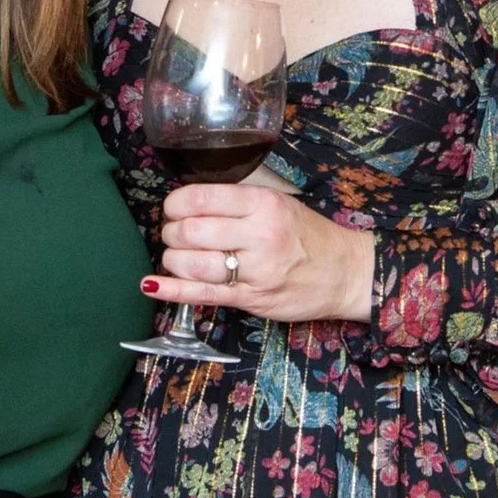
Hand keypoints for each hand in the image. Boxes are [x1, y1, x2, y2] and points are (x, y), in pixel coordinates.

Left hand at [145, 184, 375, 322]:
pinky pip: (202, 294)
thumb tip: (187, 203)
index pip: (200, 198)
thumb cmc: (307, 235)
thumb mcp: (277, 203)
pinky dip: (172, 290)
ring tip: (177, 256)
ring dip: (173, 259)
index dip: (175, 203)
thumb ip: (236, 202)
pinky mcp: (251, 299)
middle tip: (174, 233)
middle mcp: (258, 235)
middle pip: (190, 231)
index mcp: (263, 204)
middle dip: (171, 232)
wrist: (345, 272)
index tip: (173, 208)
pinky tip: (152, 284)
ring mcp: (255, 270)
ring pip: (191, 263)